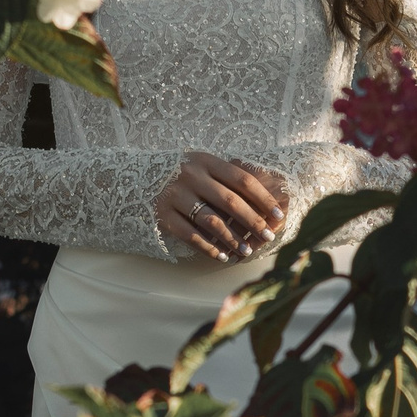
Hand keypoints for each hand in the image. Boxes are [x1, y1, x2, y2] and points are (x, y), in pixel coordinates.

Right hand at [156, 152, 286, 260]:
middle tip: (267, 236)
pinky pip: (191, 236)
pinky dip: (209, 248)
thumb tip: (265, 202)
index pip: (242, 179)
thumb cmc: (183, 174)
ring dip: (233, 239)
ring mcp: (175, 196)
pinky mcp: (163, 216)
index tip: (277, 214)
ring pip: (212, 221)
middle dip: (253, 221)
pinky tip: (222, 255)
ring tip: (246, 251)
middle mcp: (191, 176)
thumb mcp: (203, 167)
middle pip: (231, 201)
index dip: (263, 198)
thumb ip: (228, 178)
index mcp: (206, 161)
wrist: (139, 178)